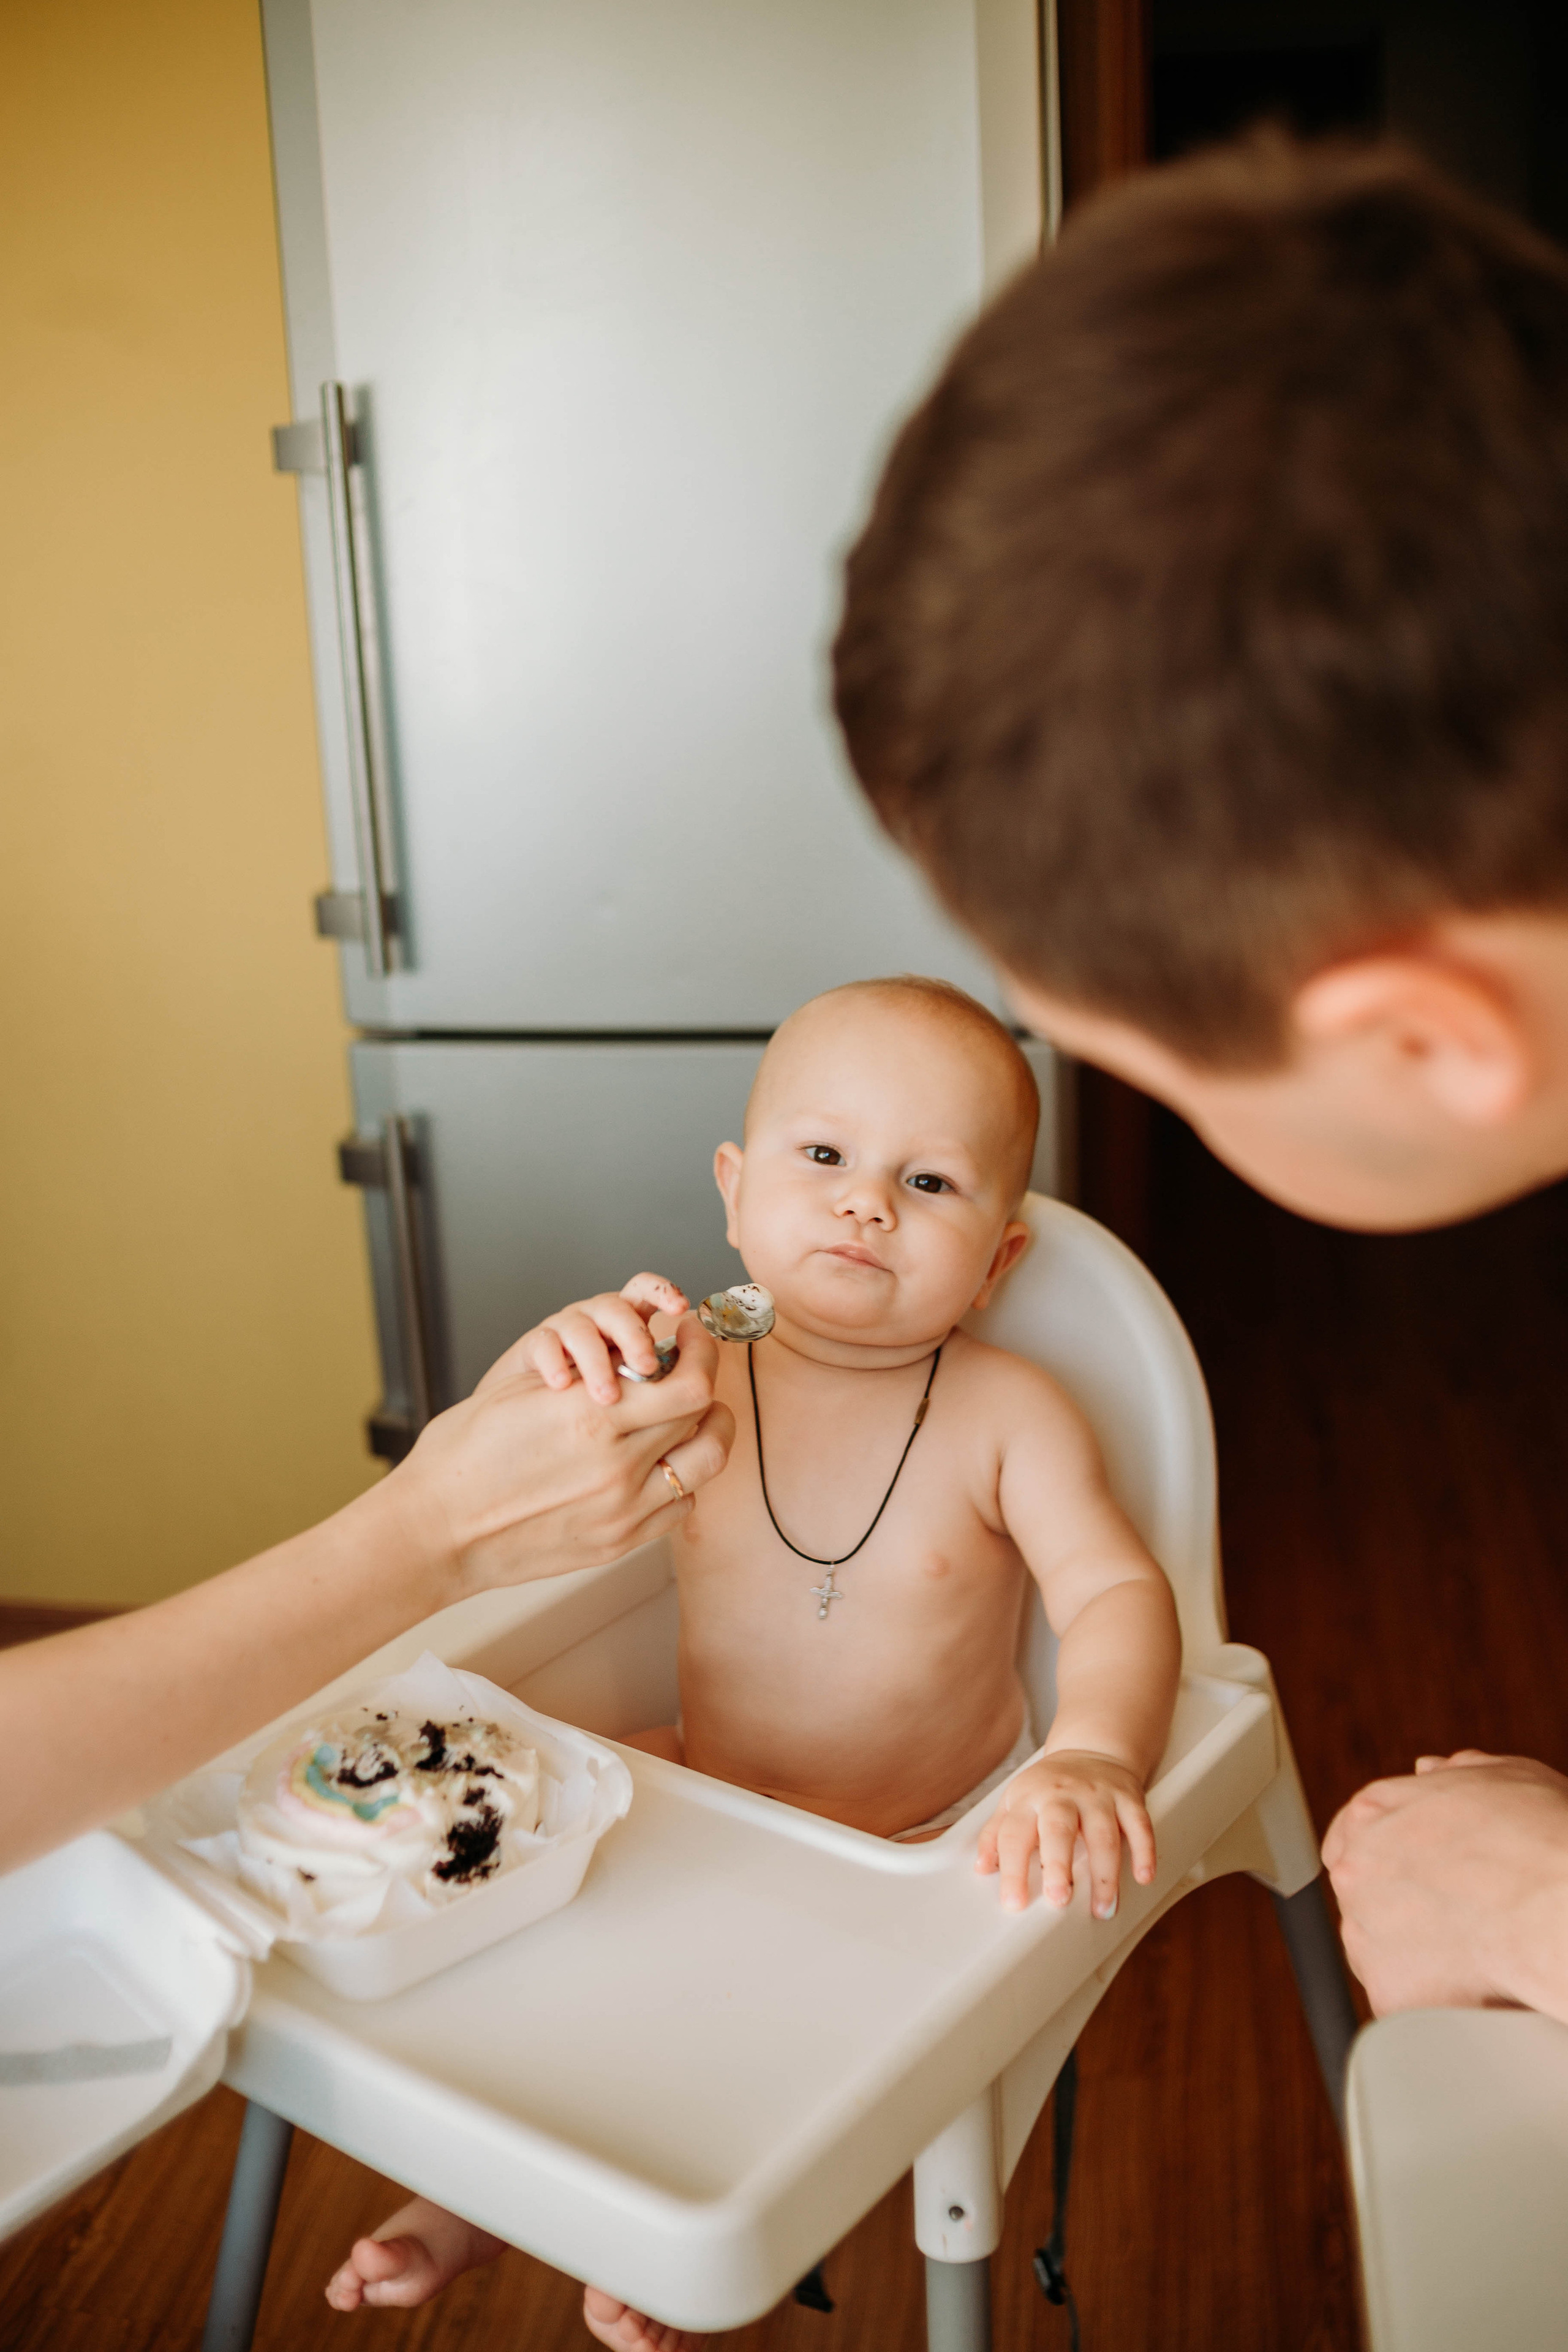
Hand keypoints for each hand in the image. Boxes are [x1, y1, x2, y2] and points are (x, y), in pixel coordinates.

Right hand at [390, 1309, 733, 1596]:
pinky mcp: (617, 1543)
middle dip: (705, 1381)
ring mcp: (622, 1511)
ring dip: (707, 1430)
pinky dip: (682, 1477)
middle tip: (693, 1366)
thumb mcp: (522, 1390)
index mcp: (590, 1417)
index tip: (690, 1336)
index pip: (689, 1382)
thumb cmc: (463, 1456)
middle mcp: (616, 1466)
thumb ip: (590, 1371)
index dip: (701, 1352)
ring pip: (706, 1463)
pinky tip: (660, 1461)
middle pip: (703, 1416)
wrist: (435, 1530)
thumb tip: (639, 1353)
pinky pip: (680, 1506)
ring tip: (690, 1414)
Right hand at [515, 1273, 690, 1402]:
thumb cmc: (595, 1404)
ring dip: (598, 1361)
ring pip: (583, 1327)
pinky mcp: (535, 1347)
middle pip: (619, 1309)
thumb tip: (706, 1390)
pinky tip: (562, 1385)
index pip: (648, 1292)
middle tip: (646, 1368)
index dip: (666, 1295)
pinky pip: (544, 1344)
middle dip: (635, 1336)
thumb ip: (667, 1383)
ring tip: (607, 1396)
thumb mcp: (638, 1391)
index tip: (682, 1312)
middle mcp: (598, 1321)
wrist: (538, 1417)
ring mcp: (565, 1332)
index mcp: (628, 1325)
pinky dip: (554, 1363)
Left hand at [976, 1749, 1156, 1915]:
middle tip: (1059, 1900)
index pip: (1014, 1835)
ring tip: (1103, 1908)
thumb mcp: (1015, 1802)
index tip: (1014, 1903)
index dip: (1012, 1869)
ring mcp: (1098, 1795)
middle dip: (1058, 1865)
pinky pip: (1139, 1824)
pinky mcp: (1128, 1797)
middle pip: (1058, 1829)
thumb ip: (996, 1834)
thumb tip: (981, 1868)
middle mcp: (1062, 1795)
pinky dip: (1144, 1850)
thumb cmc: (1048, 1787)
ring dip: (1104, 1873)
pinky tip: (1144, 1877)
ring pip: (1103, 1833)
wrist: (1092, 1749)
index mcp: (1029, 1798)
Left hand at [1323, 1750, 1567, 2019]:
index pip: (1354, 1833)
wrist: (1560, 1909)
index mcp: (1374, 1812)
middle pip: (1366, 1894)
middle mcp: (1357, 1871)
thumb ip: (1456, 1774)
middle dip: (1405, 1905)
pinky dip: (1436, 2003)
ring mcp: (1365, 1936)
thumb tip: (1431, 1771)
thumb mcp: (1503, 1778)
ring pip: (1380, 1953)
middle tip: (1461, 1915)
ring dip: (1419, 1956)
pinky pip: (1404, 2004)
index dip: (1391, 1853)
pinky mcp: (1388, 1996)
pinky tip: (1474, 1992)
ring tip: (1477, 1954)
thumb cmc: (1543, 1838)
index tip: (1422, 1872)